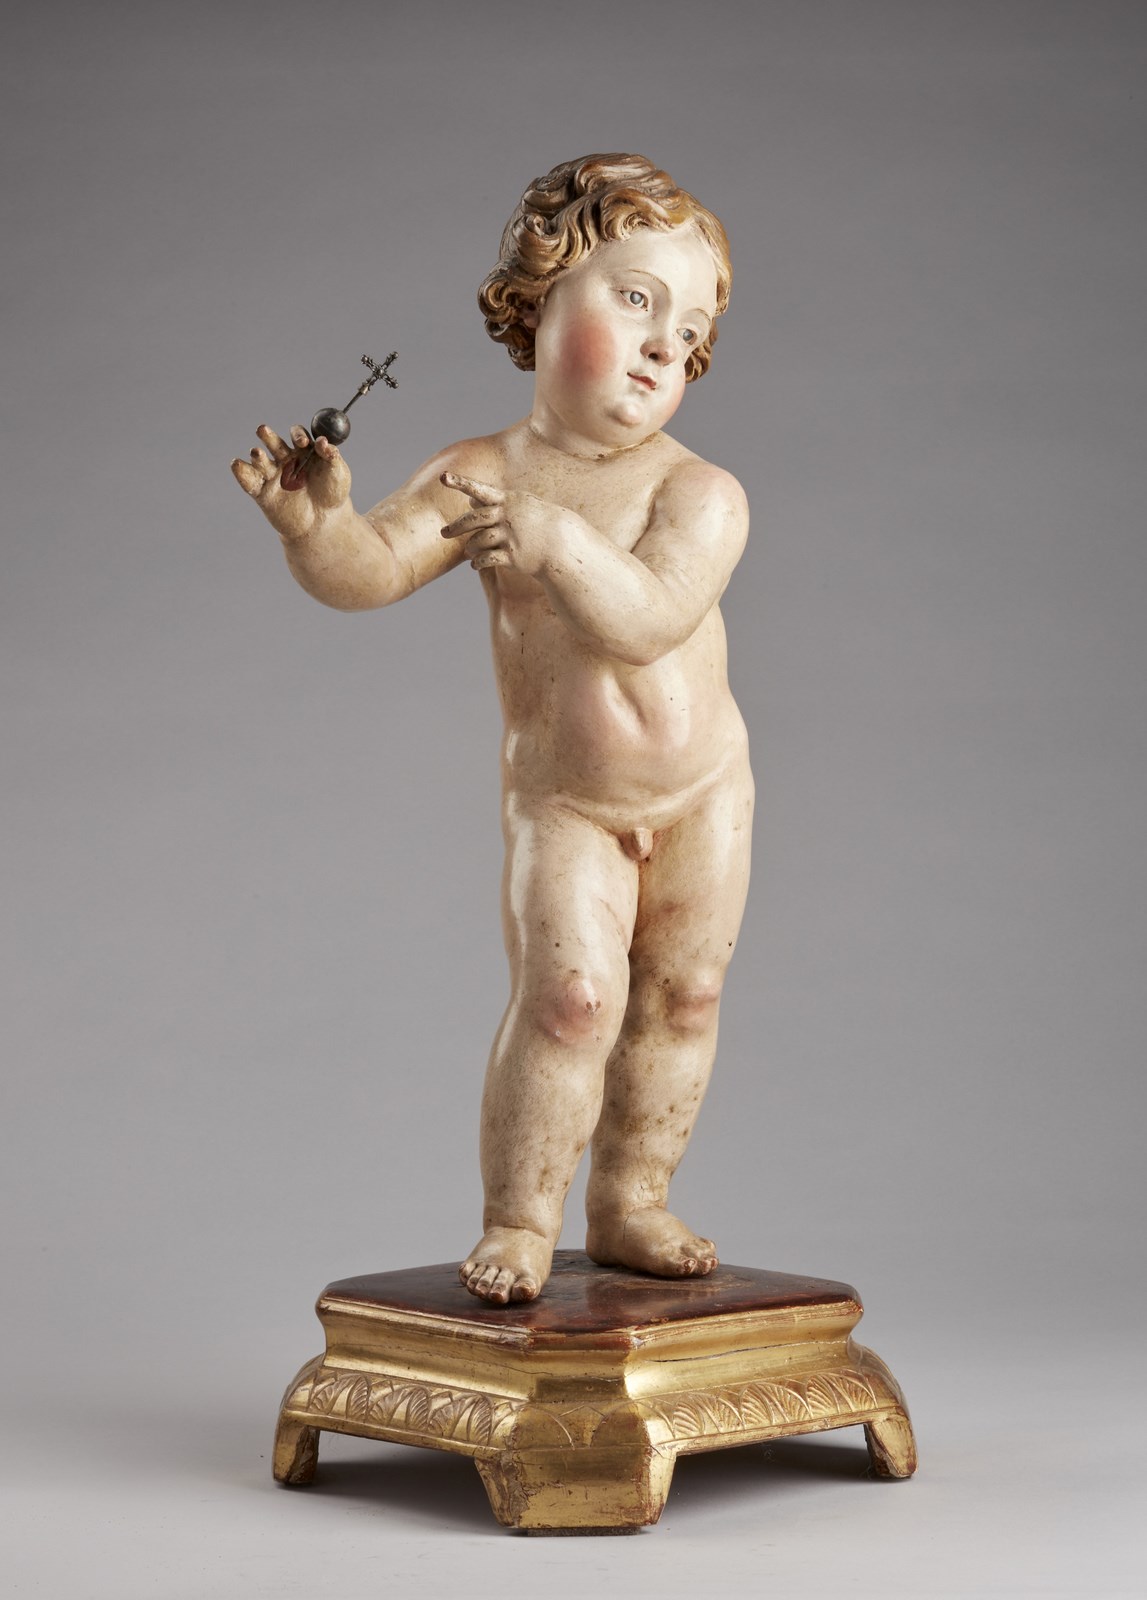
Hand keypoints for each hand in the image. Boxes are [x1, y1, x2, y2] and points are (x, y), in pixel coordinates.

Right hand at [230, 424, 351, 540]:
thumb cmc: (333, 494)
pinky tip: (237, 464)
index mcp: (304, 451)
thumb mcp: (338, 473)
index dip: (298, 436)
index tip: (302, 443)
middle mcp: (286, 460)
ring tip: (257, 453)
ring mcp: (274, 476)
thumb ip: (332, 456)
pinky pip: (250, 482)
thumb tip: (322, 441)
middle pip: (274, 443)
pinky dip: (242, 473)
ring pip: (261, 461)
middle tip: (263, 430)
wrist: (324, 524)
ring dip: (257, 455)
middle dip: (268, 437)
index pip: (298, 436)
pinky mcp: (264, 493)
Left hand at [439, 472, 562, 576]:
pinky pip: (487, 559)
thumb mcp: (518, 505)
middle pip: (474, 519)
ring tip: (469, 550)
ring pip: (478, 541)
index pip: (479, 490)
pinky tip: (475, 564)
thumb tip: (469, 499)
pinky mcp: (512, 555)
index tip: (443, 477)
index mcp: (507, 501)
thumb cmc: (536, 521)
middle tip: (443, 533)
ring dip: (471, 547)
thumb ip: (492, 502)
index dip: (460, 483)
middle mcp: (507, 517)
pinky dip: (477, 562)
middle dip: (456, 526)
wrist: (561, 543)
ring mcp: (510, 536)